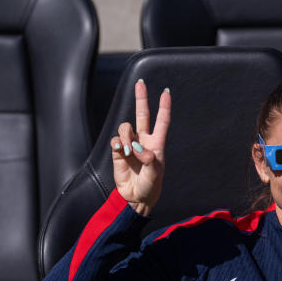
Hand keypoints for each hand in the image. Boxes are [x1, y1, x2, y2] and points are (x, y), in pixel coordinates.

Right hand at [111, 79, 171, 215]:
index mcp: (157, 144)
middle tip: (140, 83)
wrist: (136, 197)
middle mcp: (143, 141)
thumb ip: (149, 160)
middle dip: (141, 99)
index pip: (162, 121)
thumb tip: (137, 148)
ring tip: (127, 151)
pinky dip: (117, 143)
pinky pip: (115, 140)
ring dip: (126, 136)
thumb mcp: (154, 175)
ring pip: (126, 127)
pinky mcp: (118, 152)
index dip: (164, 107)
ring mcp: (130, 145)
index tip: (166, 91)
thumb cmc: (150, 186)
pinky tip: (120, 151)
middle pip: (142, 115)